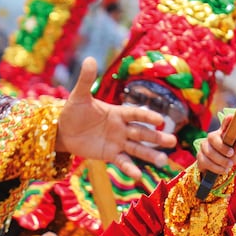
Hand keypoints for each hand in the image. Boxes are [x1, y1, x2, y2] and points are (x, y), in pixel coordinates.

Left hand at [56, 58, 176, 178]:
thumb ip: (86, 80)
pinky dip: (130, 168)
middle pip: (142, 133)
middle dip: (157, 138)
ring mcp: (118, 142)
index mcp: (118, 113)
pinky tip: (139, 176)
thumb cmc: (73, 111)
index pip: (136, 114)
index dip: (147, 116)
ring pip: (138, 149)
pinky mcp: (110, 155)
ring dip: (151, 155)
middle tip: (173, 141)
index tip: (160, 120)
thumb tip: (90, 59)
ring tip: (164, 161)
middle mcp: (122, 128)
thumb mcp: (79, 96)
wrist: (63, 131)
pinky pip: (123, 162)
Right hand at [196, 116, 235, 177]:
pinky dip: (216, 167)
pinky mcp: (199, 157)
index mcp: (223, 134)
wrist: (218, 169)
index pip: (225, 125)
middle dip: (223, 147)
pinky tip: (223, 170)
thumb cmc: (229, 157)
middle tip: (231, 154)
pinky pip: (206, 162)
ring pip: (209, 152)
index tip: (231, 117)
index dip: (227, 121)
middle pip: (213, 138)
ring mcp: (204, 146)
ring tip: (229, 165)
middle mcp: (212, 137)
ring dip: (221, 160)